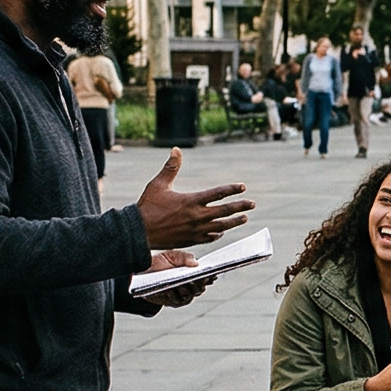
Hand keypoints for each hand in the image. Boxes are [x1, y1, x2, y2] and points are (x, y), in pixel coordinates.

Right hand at [136, 148, 251, 249]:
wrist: (138, 232)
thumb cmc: (147, 207)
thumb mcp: (158, 184)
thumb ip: (171, 168)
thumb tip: (175, 150)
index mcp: (191, 201)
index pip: (218, 193)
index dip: (232, 190)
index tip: (242, 187)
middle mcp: (197, 216)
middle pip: (225, 211)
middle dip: (240, 207)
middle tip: (252, 204)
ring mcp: (195, 230)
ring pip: (221, 226)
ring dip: (234, 222)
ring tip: (244, 218)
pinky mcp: (191, 240)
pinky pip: (209, 237)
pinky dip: (218, 233)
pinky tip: (221, 231)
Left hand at [138, 249, 209, 308]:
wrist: (142, 269)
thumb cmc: (160, 262)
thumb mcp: (174, 255)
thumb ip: (185, 257)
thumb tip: (196, 264)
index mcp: (193, 277)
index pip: (205, 279)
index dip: (210, 277)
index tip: (212, 273)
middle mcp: (188, 289)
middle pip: (199, 289)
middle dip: (200, 284)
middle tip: (201, 278)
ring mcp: (178, 297)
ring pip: (188, 296)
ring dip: (188, 290)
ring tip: (187, 283)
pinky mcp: (167, 301)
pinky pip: (174, 300)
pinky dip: (174, 295)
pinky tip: (172, 289)